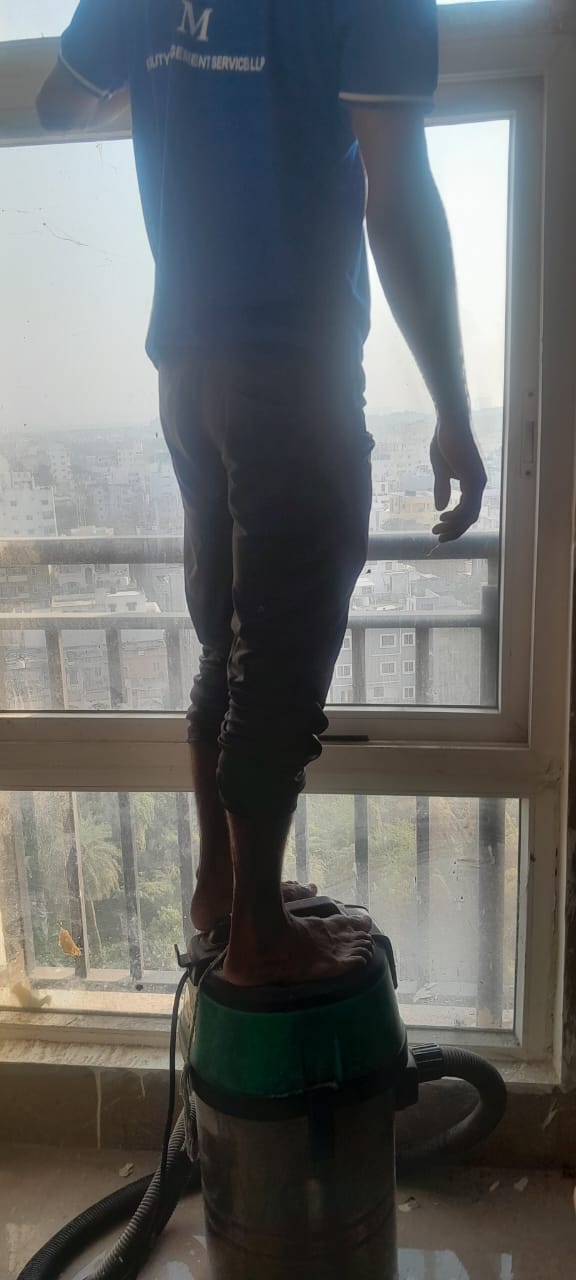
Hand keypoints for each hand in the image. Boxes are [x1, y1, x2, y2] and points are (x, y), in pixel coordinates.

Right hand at [430, 421, 486, 542]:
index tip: (439, 530)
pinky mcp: (473, 478)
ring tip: (437, 531)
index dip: (455, 524)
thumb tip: (441, 508)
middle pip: (471, 516)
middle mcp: (479, 484)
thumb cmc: (445, 442)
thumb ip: (442, 489)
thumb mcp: (441, 471)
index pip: (468, 511)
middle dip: (455, 530)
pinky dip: (456, 515)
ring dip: (453, 526)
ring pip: (470, 514)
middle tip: (439, 539)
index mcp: (473, 483)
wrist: (449, 424)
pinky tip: (442, 518)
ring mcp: (478, 481)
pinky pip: (467, 504)